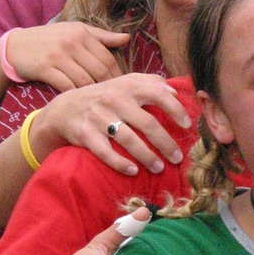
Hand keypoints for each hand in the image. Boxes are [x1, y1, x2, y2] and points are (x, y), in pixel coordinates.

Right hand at [2, 22, 128, 90]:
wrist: (15, 47)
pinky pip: (67, 87)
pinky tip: (77, 102)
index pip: (107, 58)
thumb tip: (127, 38)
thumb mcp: (74, 31)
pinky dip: (74, 96)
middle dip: (107, 89)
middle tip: (110, 102)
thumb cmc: (49, 39)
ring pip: (84, 81)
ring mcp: (58, 55)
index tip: (120, 90)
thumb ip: (101, 36)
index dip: (117, 77)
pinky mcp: (45, 68)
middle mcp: (71, 42)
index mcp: (81, 33)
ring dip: (91, 95)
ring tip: (96, 104)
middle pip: (99, 71)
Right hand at [31, 73, 193, 175]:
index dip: (176, 110)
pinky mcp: (86, 134)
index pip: (158, 94)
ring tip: (159, 168)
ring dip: (148, 157)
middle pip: (148, 123)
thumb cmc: (104, 98)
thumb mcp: (124, 84)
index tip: (187, 126)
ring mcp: (99, 117)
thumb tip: (175, 90)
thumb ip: (149, 83)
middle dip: (166, 143)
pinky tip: (134, 171)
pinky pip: (106, 152)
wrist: (66, 108)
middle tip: (177, 158)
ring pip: (129, 140)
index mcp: (128, 86)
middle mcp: (114, 99)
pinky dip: (120, 163)